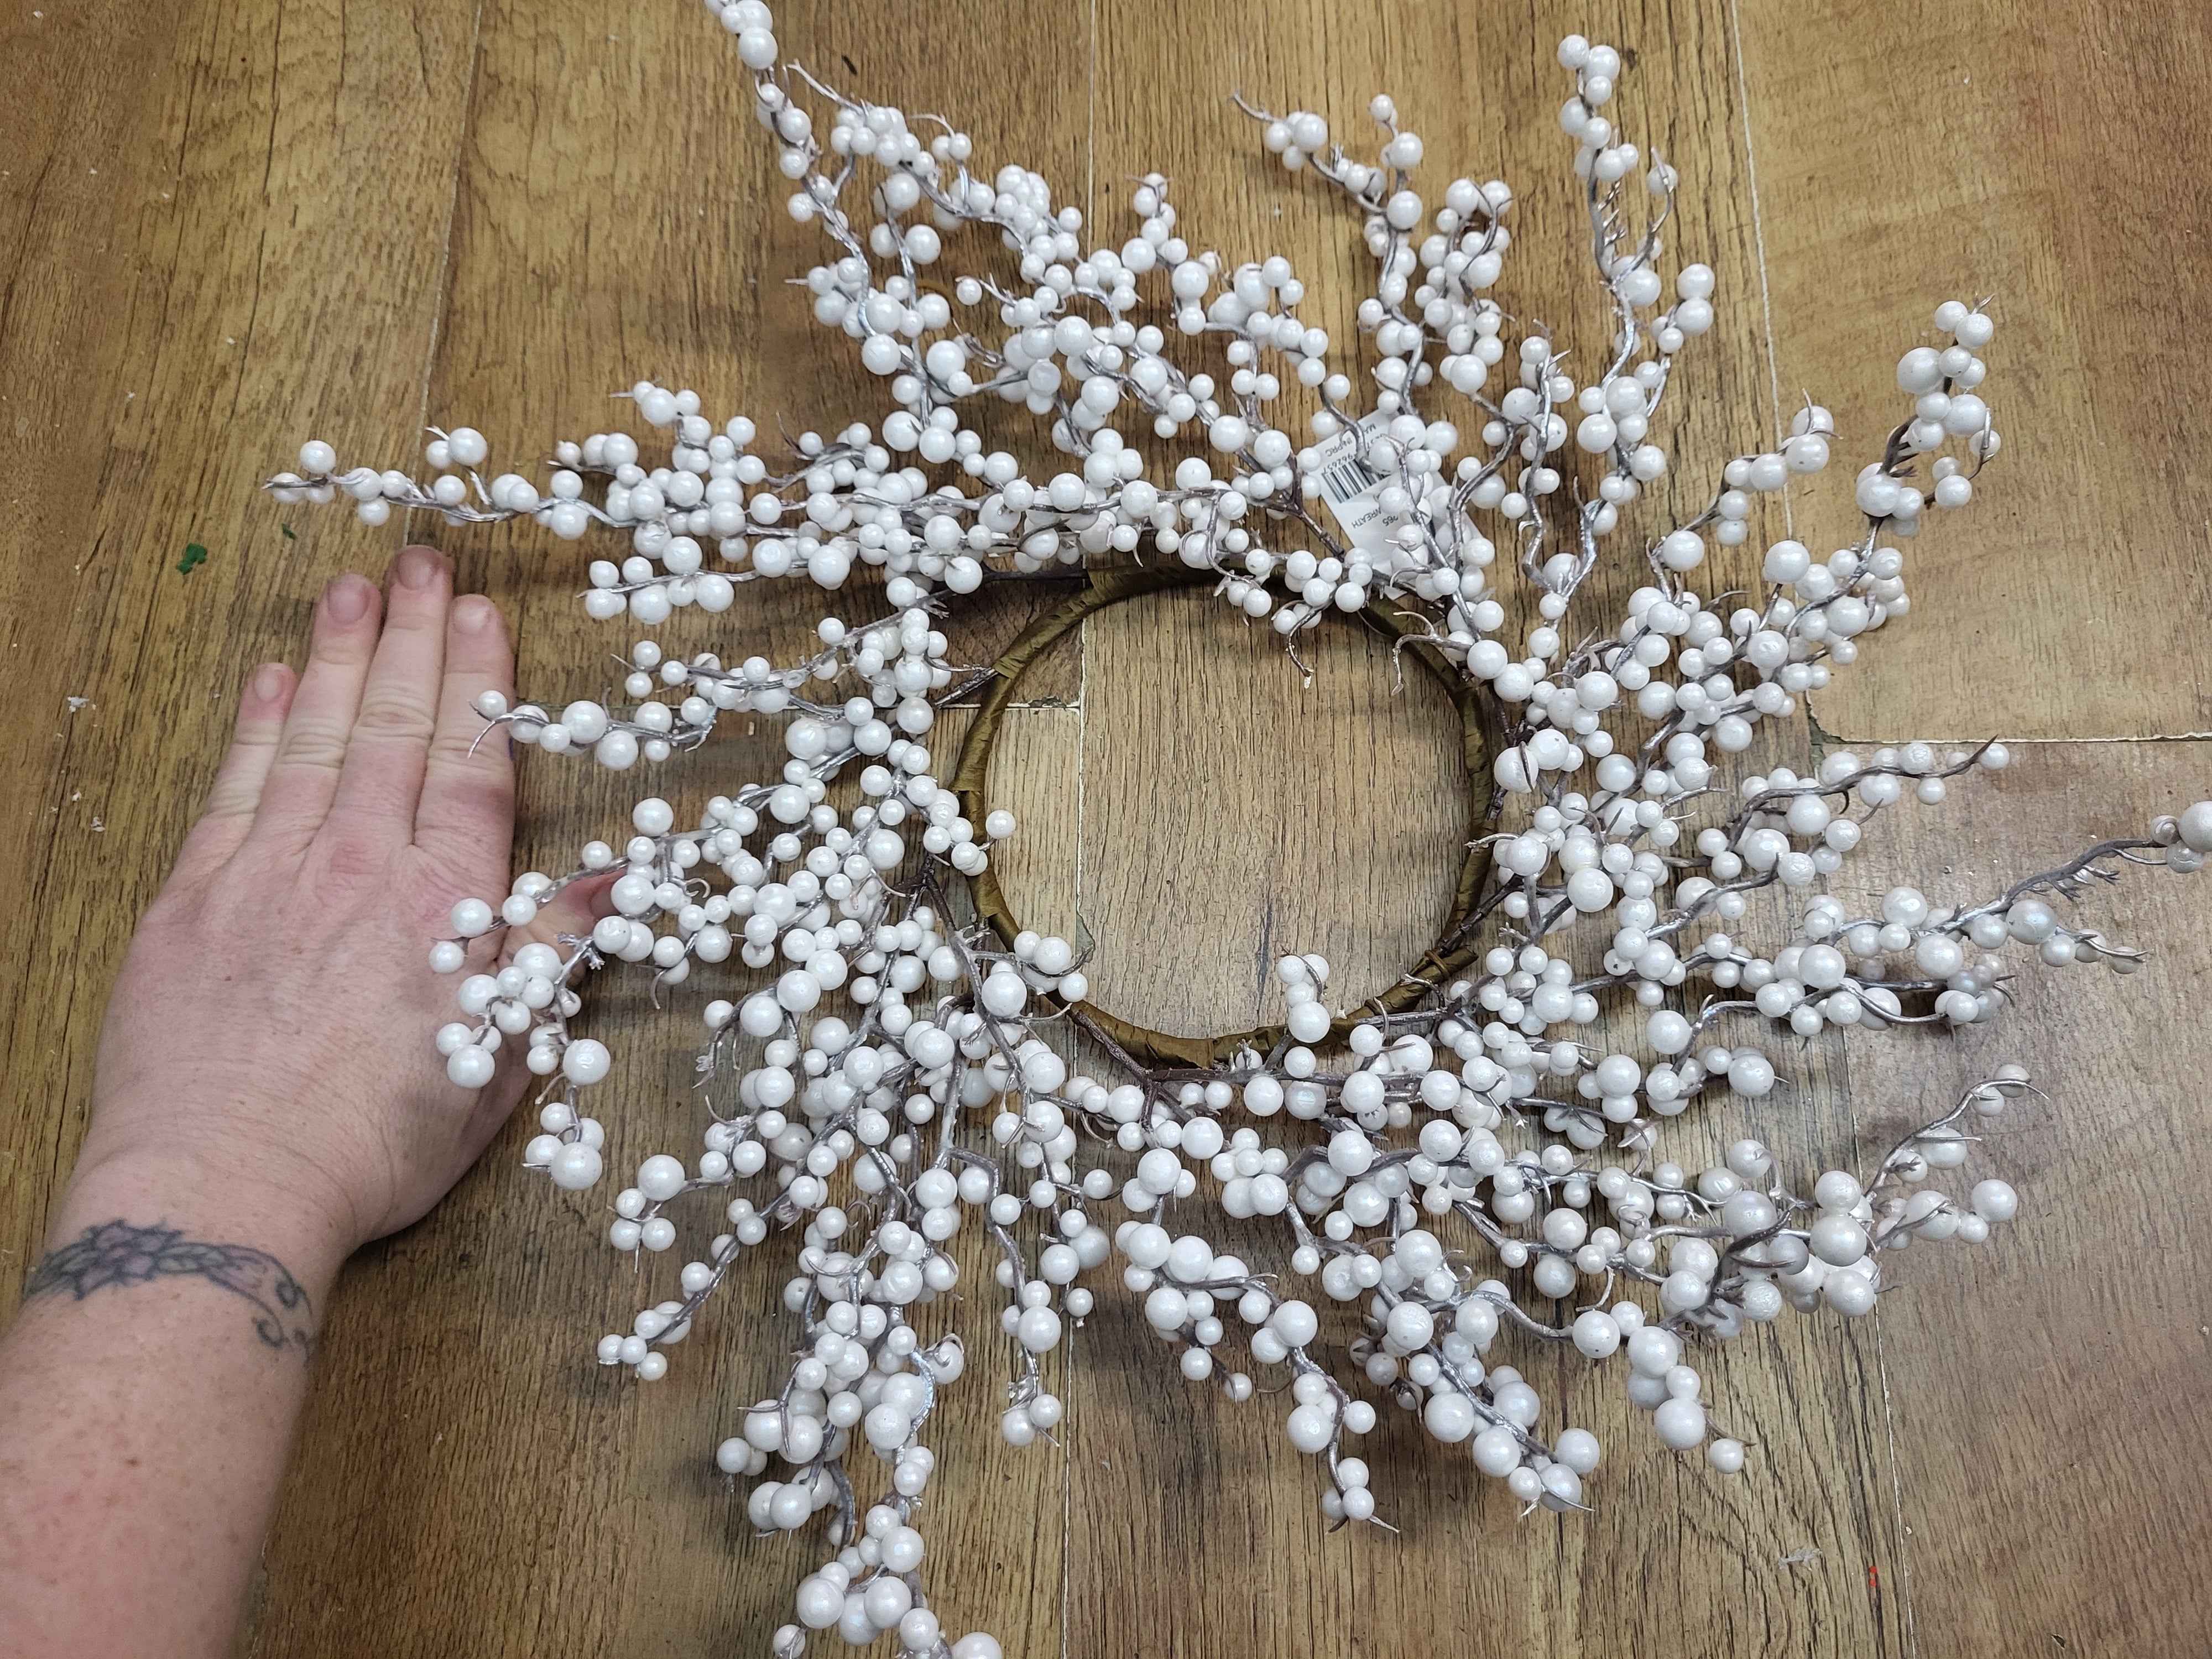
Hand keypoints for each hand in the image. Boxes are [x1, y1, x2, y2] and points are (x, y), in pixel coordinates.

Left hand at [73, 546, 597, 1267]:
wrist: (225, 1185)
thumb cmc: (372, 1142)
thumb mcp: (498, 1058)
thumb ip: (549, 955)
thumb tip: (620, 884)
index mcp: (442, 907)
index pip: (470, 765)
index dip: (479, 682)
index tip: (482, 614)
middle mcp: (358, 868)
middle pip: (392, 727)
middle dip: (410, 637)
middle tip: (418, 562)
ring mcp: (268, 874)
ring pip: (310, 737)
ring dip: (332, 655)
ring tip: (349, 588)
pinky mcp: (193, 900)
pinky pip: (233, 787)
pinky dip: (252, 726)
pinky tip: (266, 680)